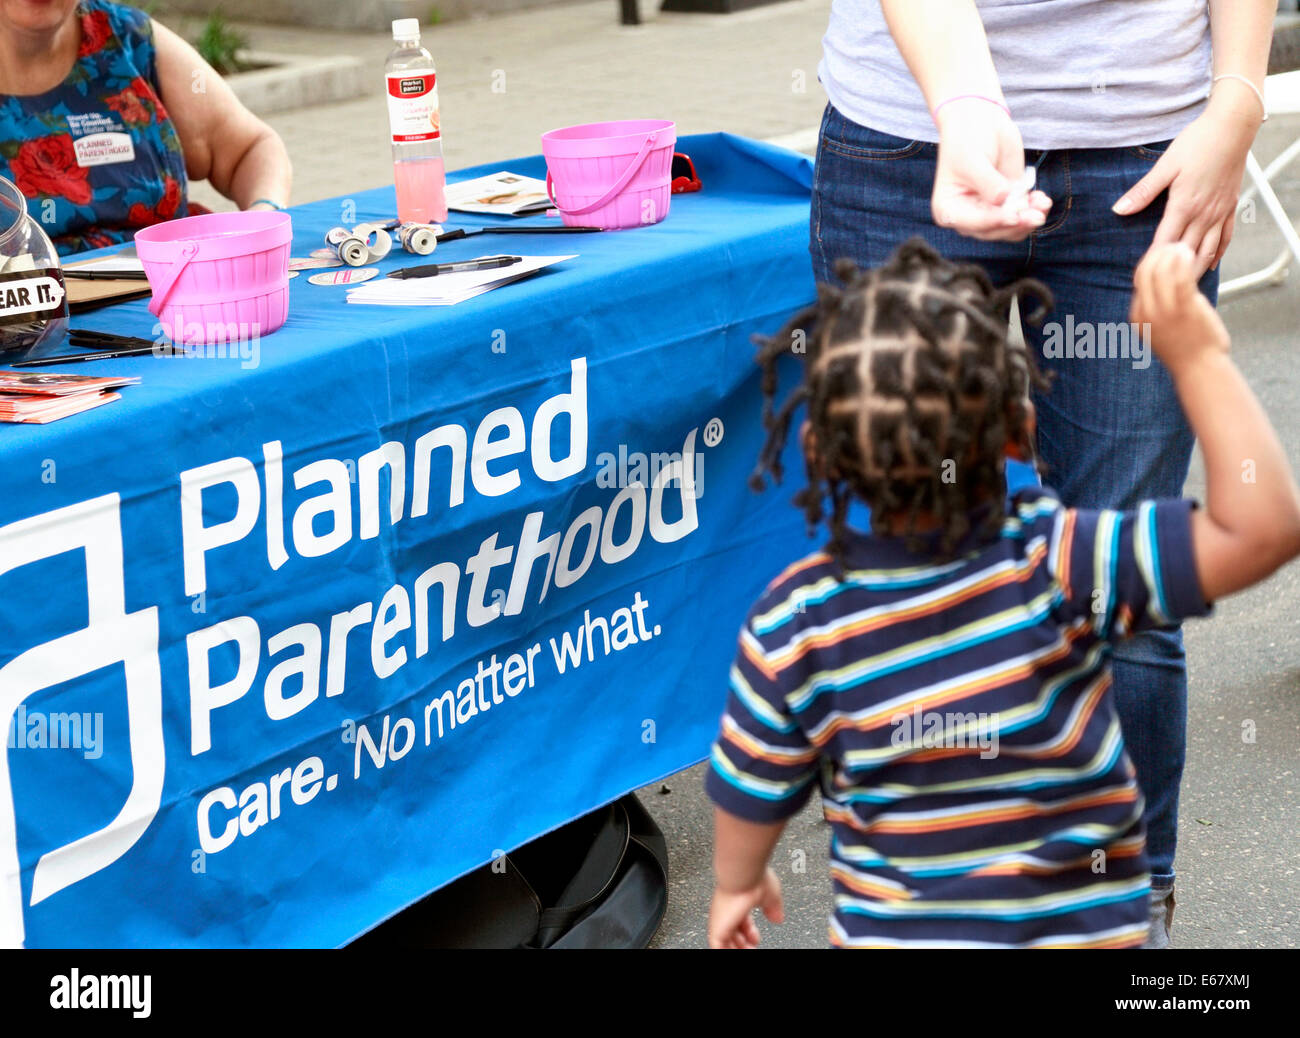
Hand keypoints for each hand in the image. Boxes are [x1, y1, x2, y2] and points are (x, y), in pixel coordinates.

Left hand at [707, 867, 784, 948]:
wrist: (743, 875)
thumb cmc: (754, 879)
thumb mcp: (771, 896)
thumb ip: (774, 908)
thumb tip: (778, 918)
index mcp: (737, 900)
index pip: (740, 920)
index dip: (749, 932)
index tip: (756, 939)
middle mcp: (726, 909)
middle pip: (732, 931)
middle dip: (743, 942)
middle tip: (752, 948)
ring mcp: (720, 919)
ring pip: (723, 940)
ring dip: (737, 948)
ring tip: (749, 950)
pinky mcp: (716, 928)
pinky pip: (717, 947)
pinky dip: (728, 951)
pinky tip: (740, 951)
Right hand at [932, 99, 1051, 240]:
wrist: (979, 121)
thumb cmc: (968, 139)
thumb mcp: (973, 160)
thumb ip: (988, 183)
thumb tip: (1004, 199)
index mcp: (949, 210)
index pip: (973, 224)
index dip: (995, 222)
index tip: (1014, 215)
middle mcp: (968, 216)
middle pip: (994, 232)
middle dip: (1017, 224)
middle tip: (1037, 215)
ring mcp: (989, 211)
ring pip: (1011, 229)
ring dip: (1029, 220)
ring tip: (1043, 204)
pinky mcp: (1008, 203)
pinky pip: (1022, 217)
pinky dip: (1035, 210)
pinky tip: (1042, 199)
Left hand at [1113, 91, 1261, 276]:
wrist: (1233, 126)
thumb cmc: (1198, 142)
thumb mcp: (1165, 166)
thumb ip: (1143, 191)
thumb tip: (1118, 210)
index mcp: (1184, 206)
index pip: (1164, 244)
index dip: (1152, 264)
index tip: (1140, 280)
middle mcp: (1205, 214)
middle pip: (1186, 254)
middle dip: (1172, 275)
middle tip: (1158, 291)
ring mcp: (1221, 212)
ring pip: (1209, 251)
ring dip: (1195, 271)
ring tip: (1182, 288)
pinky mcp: (1232, 206)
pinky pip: (1226, 237)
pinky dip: (1217, 253)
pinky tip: (1210, 264)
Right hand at [1131, 243, 1230, 375]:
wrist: (1198, 368)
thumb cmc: (1185, 350)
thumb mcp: (1159, 330)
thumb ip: (1157, 310)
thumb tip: (1161, 291)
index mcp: (1138, 317)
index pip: (1138, 282)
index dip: (1149, 263)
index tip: (1161, 252)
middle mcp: (1147, 312)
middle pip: (1145, 272)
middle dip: (1156, 253)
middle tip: (1169, 243)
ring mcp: (1164, 310)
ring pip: (1162, 271)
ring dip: (1171, 254)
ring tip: (1181, 245)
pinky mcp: (1184, 308)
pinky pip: (1180, 276)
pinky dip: (1183, 261)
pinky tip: (1189, 253)